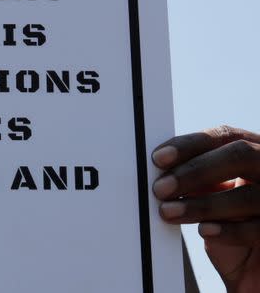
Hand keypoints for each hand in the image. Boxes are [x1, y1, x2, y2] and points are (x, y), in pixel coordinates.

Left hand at [153, 126, 259, 292]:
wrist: (254, 272)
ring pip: (249, 194)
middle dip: (196, 170)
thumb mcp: (212, 195)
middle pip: (241, 155)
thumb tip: (160, 170)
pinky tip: (204, 231)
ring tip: (169, 212)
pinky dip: (228, 230)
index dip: (190, 144)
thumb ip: (196, 178)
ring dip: (203, 204)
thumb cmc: (230, 225)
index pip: (226, 136)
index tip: (158, 159)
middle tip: (161, 188)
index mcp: (256, 152)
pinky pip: (259, 228)